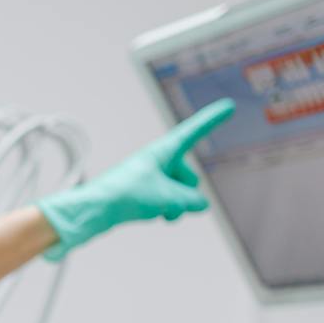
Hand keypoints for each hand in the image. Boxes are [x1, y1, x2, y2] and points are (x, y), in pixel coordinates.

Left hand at [35, 98, 234, 260]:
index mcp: (162, 151)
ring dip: (175, 206)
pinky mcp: (145, 193)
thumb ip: (191, 200)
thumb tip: (200, 204)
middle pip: (188, 177)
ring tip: (158, 210)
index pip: (194, 132)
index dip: (212, 120)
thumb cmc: (125, 195)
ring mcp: (151, 178)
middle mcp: (158, 161)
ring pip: (179, 193)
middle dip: (185, 193)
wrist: (95, 210)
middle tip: (168, 200)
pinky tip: (155, 216)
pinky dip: (166, 211)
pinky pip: (168, 202)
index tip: (228, 106)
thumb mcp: (167, 197)